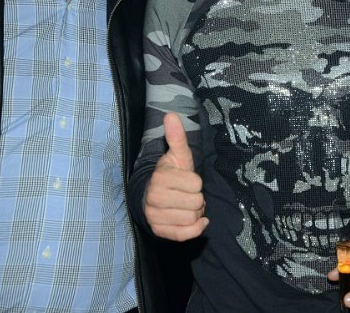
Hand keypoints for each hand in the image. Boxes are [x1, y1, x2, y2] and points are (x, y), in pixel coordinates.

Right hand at [143, 112, 207, 240]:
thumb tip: (171, 115)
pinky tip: (198, 221)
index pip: (196, 183)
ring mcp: (155, 216)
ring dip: (195, 213)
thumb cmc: (171, 175)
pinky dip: (196, 229)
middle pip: (196, 203)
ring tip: (186, 205)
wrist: (152, 196)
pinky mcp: (159, 231)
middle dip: (197, 199)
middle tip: (187, 194)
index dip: (196, 182)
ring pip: (192, 218)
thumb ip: (176, 137)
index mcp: (161, 177)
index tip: (187, 181)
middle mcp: (155, 197)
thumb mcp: (176, 155)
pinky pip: (185, 235)